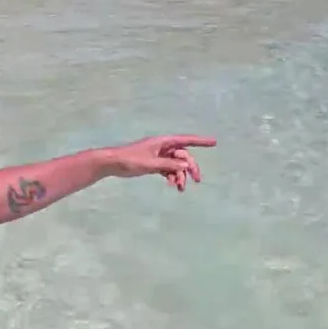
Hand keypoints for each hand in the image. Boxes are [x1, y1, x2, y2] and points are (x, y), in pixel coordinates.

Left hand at [100, 135, 216, 190]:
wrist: (113, 163)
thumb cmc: (130, 160)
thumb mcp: (151, 163)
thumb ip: (169, 165)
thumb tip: (186, 166)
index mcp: (163, 142)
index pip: (186, 140)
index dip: (201, 141)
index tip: (214, 142)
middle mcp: (163, 147)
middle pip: (183, 156)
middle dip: (190, 168)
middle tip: (196, 180)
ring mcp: (159, 155)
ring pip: (176, 165)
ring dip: (180, 175)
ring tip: (180, 188)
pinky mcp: (154, 164)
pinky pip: (168, 170)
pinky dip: (171, 177)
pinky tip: (172, 185)